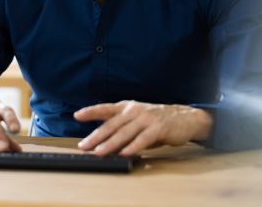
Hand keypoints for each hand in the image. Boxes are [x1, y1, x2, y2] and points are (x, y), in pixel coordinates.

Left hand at [73, 100, 213, 155]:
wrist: (184, 118)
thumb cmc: (156, 121)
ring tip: (100, 152)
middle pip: (111, 124)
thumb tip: (104, 144)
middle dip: (96, 136)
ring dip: (111, 144)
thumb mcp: (136, 120)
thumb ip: (121, 130)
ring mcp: (146, 118)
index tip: (77, 115)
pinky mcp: (158, 128)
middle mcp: (134, 111)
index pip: (105, 109)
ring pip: (124, 132)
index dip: (90, 112)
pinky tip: (125, 153)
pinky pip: (143, 139)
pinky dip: (133, 146)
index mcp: (126, 107)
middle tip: (84, 146)